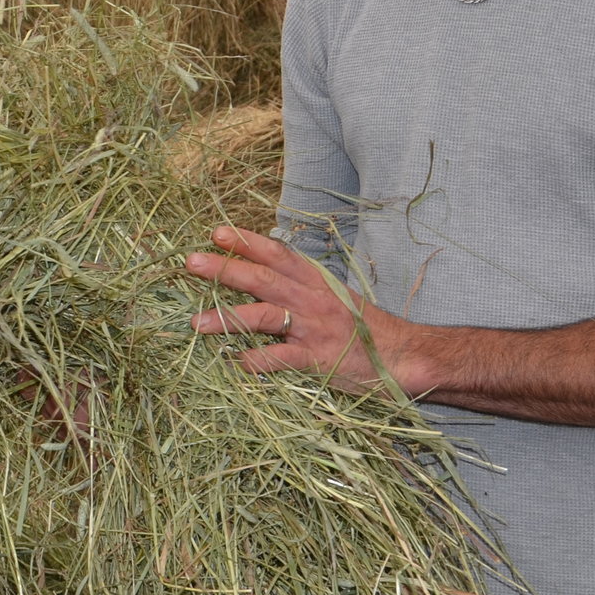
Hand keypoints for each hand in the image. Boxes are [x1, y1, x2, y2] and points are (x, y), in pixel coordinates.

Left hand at [182, 225, 432, 394]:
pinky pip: (280, 359)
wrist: (403, 355)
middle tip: (191, 261)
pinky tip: (233, 362)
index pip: (277, 254)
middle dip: (225, 269)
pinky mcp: (317, 361)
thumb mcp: (333, 295)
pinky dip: (256, 360)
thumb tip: (262, 273)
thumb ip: (300, 285)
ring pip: (264, 316)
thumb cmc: (362, 326)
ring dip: (227, 318)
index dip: (247, 242)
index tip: (217, 232)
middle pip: (262, 278)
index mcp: (316, 281)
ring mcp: (313, 330)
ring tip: (195, 322)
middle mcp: (312, 300)